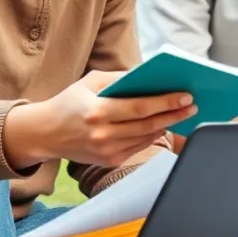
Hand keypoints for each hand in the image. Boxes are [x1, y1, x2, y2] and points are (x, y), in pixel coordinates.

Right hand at [6, 70, 198, 169]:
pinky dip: (153, 136)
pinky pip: (139, 147)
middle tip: (192, 105)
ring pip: (146, 137)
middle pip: (148, 124)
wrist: (45, 133)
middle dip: (174, 114)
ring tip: (182, 114)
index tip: (186, 96)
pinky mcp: (109, 161)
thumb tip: (151, 75)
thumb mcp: (91, 82)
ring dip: (167, 125)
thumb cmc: (70, 102)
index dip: (166, 102)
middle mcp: (102, 134)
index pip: (140, 107)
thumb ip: (120, 78)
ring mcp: (106, 151)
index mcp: (97, 112)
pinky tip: (163, 125)